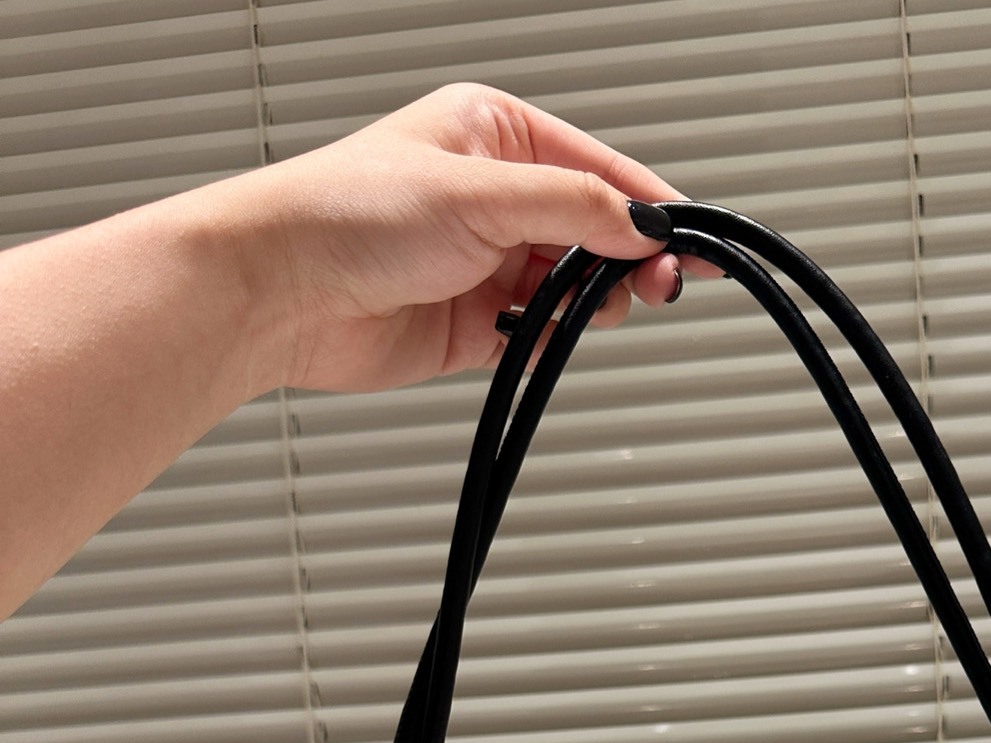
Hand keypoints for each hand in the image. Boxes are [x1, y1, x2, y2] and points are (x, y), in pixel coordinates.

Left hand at [225, 84, 687, 393]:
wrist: (278, 291)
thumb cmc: (345, 214)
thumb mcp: (478, 194)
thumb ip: (571, 208)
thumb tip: (641, 224)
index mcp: (495, 135)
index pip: (600, 170)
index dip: (652, 210)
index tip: (693, 245)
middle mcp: (494, 196)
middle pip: (595, 232)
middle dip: (626, 262)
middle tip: (655, 288)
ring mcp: (484, 261)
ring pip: (572, 288)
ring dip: (585, 305)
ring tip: (576, 312)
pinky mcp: (473, 324)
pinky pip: (538, 335)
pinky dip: (548, 342)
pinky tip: (536, 339)